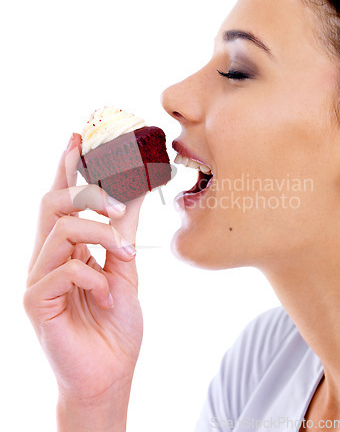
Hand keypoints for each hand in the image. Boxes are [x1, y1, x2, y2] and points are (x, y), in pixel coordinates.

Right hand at [24, 133, 144, 429]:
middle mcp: (46, 257)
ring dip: (100, 236)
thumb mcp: (124, 269)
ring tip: (124, 255)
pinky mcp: (36, 301)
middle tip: (116, 204)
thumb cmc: (114, 323)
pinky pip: (64, 270)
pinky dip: (93, 276)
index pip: (60, 199)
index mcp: (66, 248)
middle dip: (85, 193)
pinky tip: (106, 295)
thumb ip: (123, 232)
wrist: (110, 373)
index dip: (65, 166)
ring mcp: (37, 278)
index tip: (77, 135)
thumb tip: (135, 192)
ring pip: (61, 231)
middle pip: (50, 204)